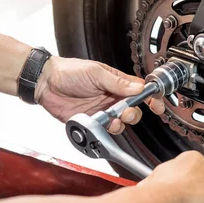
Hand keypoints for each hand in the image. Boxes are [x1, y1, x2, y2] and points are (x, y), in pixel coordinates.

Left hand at [34, 57, 164, 133]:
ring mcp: (103, 111)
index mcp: (116, 83)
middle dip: (133, 114)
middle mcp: (112, 98)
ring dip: (119, 124)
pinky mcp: (92, 123)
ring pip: (121, 124)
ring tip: (110, 119)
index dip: (151, 99)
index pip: (140, 91)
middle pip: (134, 111)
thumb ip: (117, 82)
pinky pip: (105, 131)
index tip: (157, 106)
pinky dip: (105, 131)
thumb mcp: (95, 72)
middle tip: (124, 112)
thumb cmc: (68, 71)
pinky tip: (100, 124)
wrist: (46, 83)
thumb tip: (138, 87)